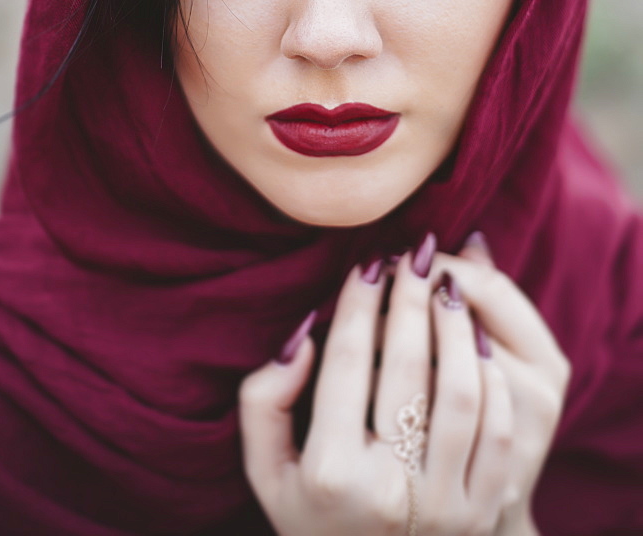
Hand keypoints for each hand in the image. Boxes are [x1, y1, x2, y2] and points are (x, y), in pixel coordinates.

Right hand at [238, 234, 569, 535]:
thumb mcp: (266, 471)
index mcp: (331, 473)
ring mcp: (444, 504)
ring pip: (460, 392)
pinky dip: (489, 377)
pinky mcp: (482, 510)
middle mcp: (391, 489)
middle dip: (410, 298)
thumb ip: (264, 402)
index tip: (367, 262)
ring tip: (447, 286)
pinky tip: (475, 340)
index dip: (357, 304)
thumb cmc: (312, 518)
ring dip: (453, 327)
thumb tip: (303, 337)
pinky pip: (497, 429)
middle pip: (406, 367)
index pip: (346, 364)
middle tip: (413, 253)